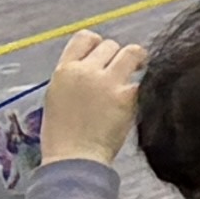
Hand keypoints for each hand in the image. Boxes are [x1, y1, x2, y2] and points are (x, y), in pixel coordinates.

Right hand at [41, 27, 152, 168]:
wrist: (75, 161)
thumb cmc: (62, 138)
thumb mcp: (56, 99)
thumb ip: (74, 79)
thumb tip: (92, 68)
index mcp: (64, 71)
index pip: (84, 37)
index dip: (96, 44)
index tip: (103, 56)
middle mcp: (85, 70)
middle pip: (109, 45)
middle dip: (115, 57)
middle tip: (120, 73)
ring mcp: (107, 81)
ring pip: (131, 52)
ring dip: (136, 60)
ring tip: (139, 70)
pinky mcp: (126, 96)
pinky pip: (141, 80)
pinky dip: (142, 87)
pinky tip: (141, 96)